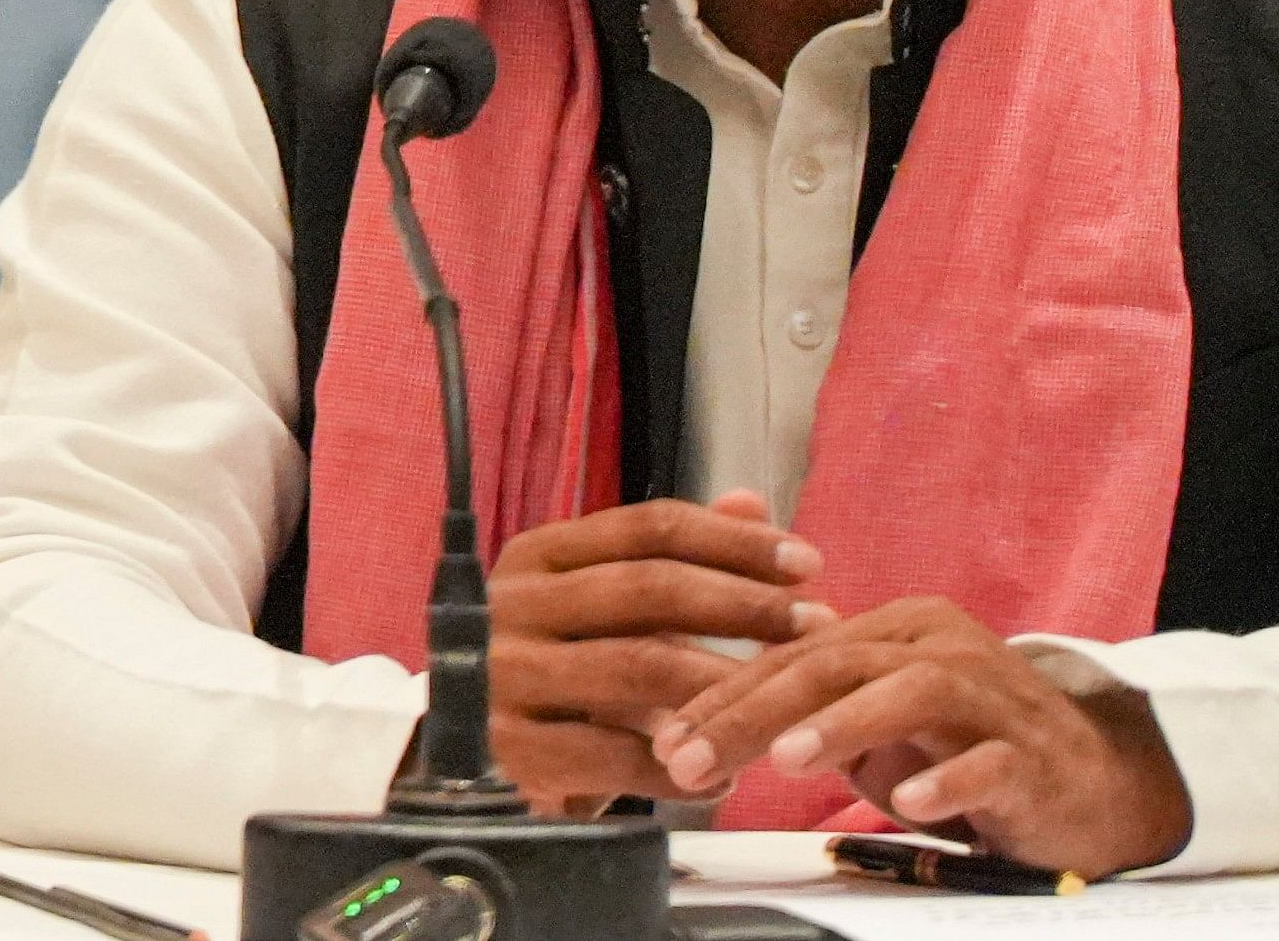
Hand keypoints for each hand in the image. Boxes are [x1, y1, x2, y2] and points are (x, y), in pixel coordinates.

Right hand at [483, 490, 834, 807]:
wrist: (461, 750)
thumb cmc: (553, 666)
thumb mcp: (600, 602)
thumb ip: (672, 555)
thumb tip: (751, 501)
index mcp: (538, 556)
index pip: (648, 528)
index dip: (734, 542)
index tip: (808, 564)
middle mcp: (513, 605)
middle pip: (648, 589)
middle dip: (745, 605)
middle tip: (817, 624)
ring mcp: (507, 676)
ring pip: (637, 668)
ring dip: (724, 683)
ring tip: (785, 698)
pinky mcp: (511, 749)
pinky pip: (616, 755)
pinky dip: (682, 767)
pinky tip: (727, 776)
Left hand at [651, 595, 1192, 873]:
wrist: (1085, 781)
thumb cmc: (964, 747)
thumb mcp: (871, 719)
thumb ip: (803, 705)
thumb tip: (698, 722)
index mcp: (894, 628)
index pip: (791, 654)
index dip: (723, 694)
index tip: (667, 737)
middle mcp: (939, 646)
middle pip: (834, 663)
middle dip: (752, 711)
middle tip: (694, 755)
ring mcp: (991, 697)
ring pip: (911, 691)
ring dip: (843, 724)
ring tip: (786, 758)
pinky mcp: (1034, 755)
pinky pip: (991, 761)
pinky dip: (948, 778)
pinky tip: (911, 800)